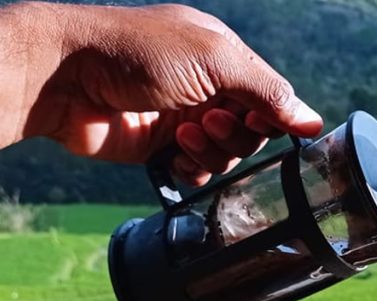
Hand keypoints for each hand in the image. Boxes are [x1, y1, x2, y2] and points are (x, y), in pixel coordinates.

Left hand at [30, 3, 322, 185]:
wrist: (64, 78)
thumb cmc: (135, 52)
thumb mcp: (214, 59)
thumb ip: (267, 91)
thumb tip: (312, 120)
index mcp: (222, 55)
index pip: (270, 96)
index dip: (272, 116)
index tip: (261, 123)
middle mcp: (205, 86)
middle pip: (252, 130)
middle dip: (236, 133)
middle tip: (206, 120)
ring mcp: (182, 117)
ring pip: (227, 154)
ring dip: (212, 149)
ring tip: (181, 133)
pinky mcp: (159, 146)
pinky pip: (196, 171)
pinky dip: (192, 168)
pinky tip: (172, 153)